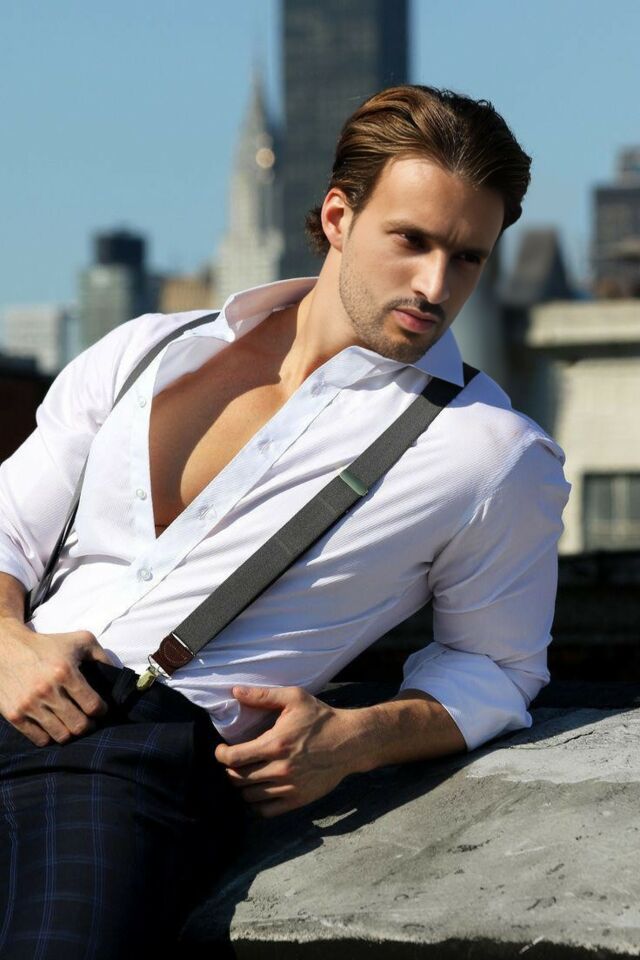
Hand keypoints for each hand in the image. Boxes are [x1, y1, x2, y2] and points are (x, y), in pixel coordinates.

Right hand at [0, 619, 111, 746]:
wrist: (6, 648)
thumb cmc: (48, 644)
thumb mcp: (80, 640)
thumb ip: (102, 656)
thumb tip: (117, 675)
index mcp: (65, 672)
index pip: (93, 706)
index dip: (101, 711)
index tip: (100, 709)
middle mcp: (47, 690)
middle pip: (79, 726)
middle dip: (88, 725)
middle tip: (88, 719)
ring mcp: (29, 705)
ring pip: (61, 736)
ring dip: (71, 732)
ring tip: (72, 723)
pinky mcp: (14, 715)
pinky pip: (40, 739)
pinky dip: (50, 736)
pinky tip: (53, 725)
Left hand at [214, 686, 357, 817]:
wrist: (350, 742)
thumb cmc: (321, 718)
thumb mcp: (294, 698)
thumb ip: (263, 695)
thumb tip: (235, 692)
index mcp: (275, 744)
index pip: (234, 758)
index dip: (220, 755)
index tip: (221, 750)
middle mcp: (280, 769)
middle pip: (238, 778)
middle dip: (230, 770)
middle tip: (233, 762)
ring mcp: (289, 787)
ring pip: (249, 796)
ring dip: (241, 787)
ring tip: (245, 775)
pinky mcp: (298, 799)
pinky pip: (266, 811)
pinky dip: (256, 804)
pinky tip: (257, 792)